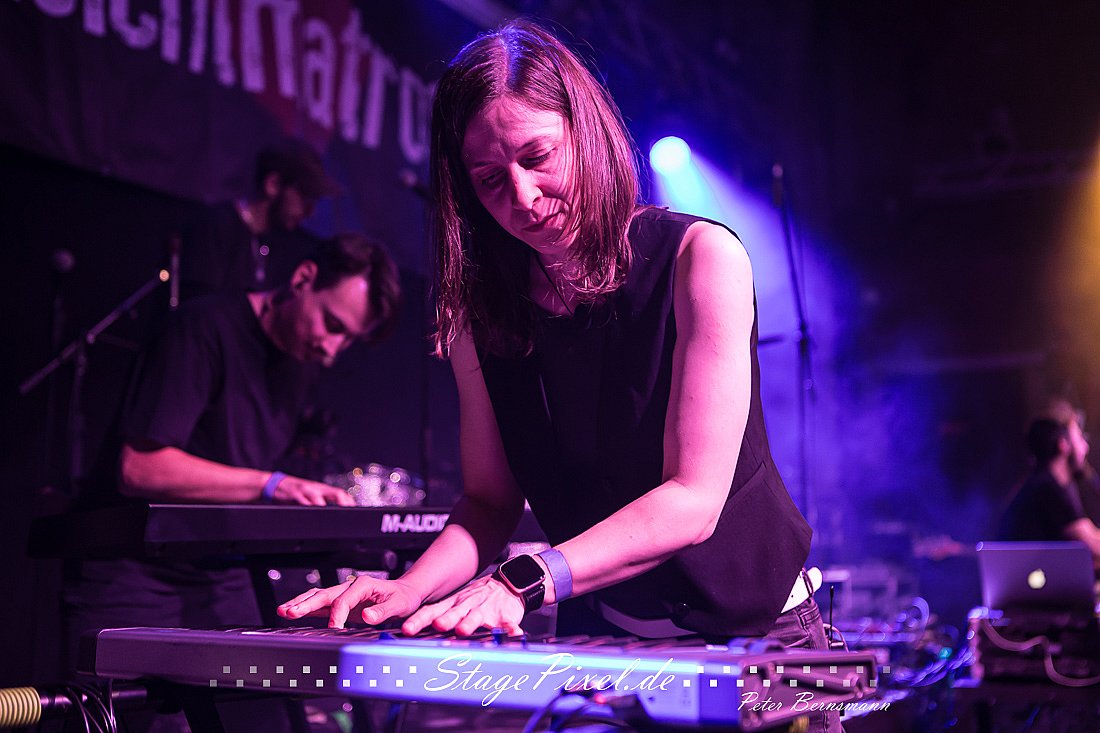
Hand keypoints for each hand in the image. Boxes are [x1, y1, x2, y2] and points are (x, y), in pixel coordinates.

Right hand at [272, 476, 354, 505]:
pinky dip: (307, 504)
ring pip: (318, 495)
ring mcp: (305, 490)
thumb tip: (336, 513)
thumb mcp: (311, 496)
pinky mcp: (294, 494)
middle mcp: (317, 488)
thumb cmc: (297, 493)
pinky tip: (310, 510)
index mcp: (322, 489)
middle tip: (347, 513)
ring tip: (331, 513)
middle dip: (343, 502)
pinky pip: (301, 499)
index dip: (349, 501)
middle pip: (335, 492)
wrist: (276, 484)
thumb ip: (322, 502)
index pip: (341, 493)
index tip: (355, 511)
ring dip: (324, 504)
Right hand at [278, 576, 423, 627]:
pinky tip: (292, 612)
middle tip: (290, 612)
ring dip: (301, 604)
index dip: (337, 615)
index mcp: (363, 584)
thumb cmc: (403, 598)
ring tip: (283, 611)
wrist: (406, 593)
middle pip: (324, 595)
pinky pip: (321, 603)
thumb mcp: (399, 605)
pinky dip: (306, 607)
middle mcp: (350, 586)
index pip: (343, 601)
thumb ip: (383, 611)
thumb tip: (367, 616)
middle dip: (306, 604)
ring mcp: (344, 593)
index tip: (334, 629)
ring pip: (318, 596)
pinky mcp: (341, 602)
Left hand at [403, 575, 525, 636]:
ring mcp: (486, 610)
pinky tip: (512, 635)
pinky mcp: (505, 616)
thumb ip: (435, 616)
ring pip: (477, 616)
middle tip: (437, 625)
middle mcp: (467, 606)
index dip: (419, 620)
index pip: (432, 611)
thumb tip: (406, 630)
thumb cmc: (476, 599)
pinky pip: (508, 624)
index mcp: (453, 605)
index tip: (406, 629)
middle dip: (446, 620)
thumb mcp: (455, 603)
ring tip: (464, 630)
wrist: (508, 585)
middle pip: (454, 613)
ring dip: (471, 623)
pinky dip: (510, 630)